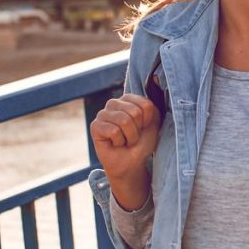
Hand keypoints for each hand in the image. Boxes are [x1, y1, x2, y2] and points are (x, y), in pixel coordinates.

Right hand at [89, 93, 160, 208]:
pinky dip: (118, 142)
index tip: (142, 129)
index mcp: (129, 99)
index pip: (146, 105)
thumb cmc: (142, 142)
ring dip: (129, 137)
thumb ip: (152, 107)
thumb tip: (152, 85)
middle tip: (132, 137)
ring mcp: (103, 113)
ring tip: (124, 141)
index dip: (148, 122)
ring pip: (123, 121)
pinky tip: (115, 144)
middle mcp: (114, 103)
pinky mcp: (95, 126)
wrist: (131, 163)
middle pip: (135, 112)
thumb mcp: (153, 123)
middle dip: (137, 131)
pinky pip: (113, 131)